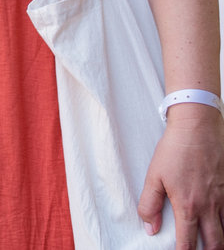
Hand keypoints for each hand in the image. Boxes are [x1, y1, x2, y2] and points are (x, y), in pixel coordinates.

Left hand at [139, 105, 223, 248]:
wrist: (197, 129)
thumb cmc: (174, 151)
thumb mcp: (154, 176)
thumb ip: (150, 204)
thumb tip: (150, 228)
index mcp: (188, 206)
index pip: (187, 242)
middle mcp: (209, 207)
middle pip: (215, 243)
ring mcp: (223, 199)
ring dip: (219, 241)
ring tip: (213, 245)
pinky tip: (221, 224)